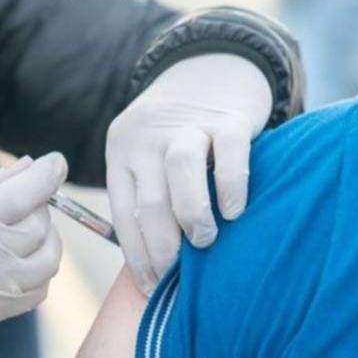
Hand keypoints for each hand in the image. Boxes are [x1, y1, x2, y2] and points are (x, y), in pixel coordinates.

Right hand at [0, 152, 67, 352]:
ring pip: (47, 260)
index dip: (47, 174)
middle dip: (39, 205)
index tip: (55, 161)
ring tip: (23, 229)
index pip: (22, 195)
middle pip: (38, 225)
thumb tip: (29, 166)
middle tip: (21, 198)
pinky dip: (38, 270)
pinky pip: (38, 291)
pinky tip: (18, 259)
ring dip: (46, 239)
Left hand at [106, 54, 271, 293]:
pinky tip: (234, 210)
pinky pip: (229, 153)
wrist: (211, 69)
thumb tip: (157, 268)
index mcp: (122, 153)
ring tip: (205, 241)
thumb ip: (148, 198)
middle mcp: (147, 138)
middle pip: (149, 199)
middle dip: (162, 248)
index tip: (151, 288)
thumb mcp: (148, 157)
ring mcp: (187, 125)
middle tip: (179, 277)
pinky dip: (231, 184)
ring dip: (191, 215)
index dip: (137, 256)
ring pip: (180, 171)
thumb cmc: (178, 136)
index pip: (123, 213)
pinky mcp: (227, 118)